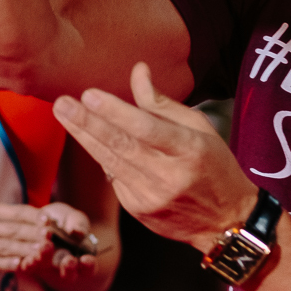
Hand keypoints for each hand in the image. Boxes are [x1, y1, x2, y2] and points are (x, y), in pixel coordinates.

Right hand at [0, 201, 58, 272]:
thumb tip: (34, 219)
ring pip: (7, 247)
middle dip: (37, 235)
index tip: (52, 222)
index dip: (36, 218)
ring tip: (44, 253)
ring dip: (28, 250)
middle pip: (16, 230)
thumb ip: (4, 217)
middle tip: (56, 240)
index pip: (18, 212)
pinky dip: (8, 263)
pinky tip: (21, 265)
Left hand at [33, 201, 102, 282]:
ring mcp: (47, 268)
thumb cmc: (68, 221)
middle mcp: (65, 269)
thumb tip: (77, 231)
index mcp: (82, 261)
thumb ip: (78, 224)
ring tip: (40, 257)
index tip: (87, 259)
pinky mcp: (30, 263)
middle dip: (68, 268)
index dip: (89, 265)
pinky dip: (27, 264)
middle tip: (68, 260)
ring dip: (43, 264)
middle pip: (68, 274)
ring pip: (46, 270)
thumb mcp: (74, 219)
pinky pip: (28, 267)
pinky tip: (25, 260)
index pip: (88, 268)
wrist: (48, 221)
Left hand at [53, 62, 255, 251]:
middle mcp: (170, 176)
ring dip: (84, 136)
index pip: (147, 128)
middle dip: (87, 122)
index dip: (116, 112)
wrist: (228, 220)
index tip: (89, 94)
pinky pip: (114, 178)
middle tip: (62, 103)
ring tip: (63, 114)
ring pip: (110, 162)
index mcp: (190, 150)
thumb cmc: (214, 166)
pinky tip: (91, 139)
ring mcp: (152, 197)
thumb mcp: (199, 128)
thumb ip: (162, 103)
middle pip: (121, 146)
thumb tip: (138, 71)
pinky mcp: (139, 210)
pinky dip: (103, 157)